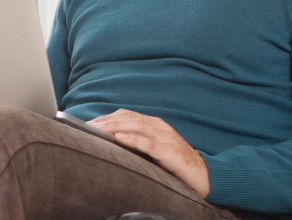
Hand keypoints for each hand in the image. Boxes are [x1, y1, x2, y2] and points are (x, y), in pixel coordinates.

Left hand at [88, 108, 209, 197]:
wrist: (204, 175)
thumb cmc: (175, 163)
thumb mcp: (153, 149)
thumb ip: (136, 143)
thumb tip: (110, 142)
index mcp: (154, 125)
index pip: (126, 115)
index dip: (106, 118)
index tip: (87, 123)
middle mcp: (159, 127)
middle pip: (128, 118)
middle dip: (106, 121)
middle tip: (87, 126)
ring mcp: (165, 138)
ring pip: (137, 126)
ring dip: (114, 127)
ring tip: (97, 129)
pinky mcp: (170, 152)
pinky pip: (149, 144)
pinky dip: (133, 140)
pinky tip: (119, 139)